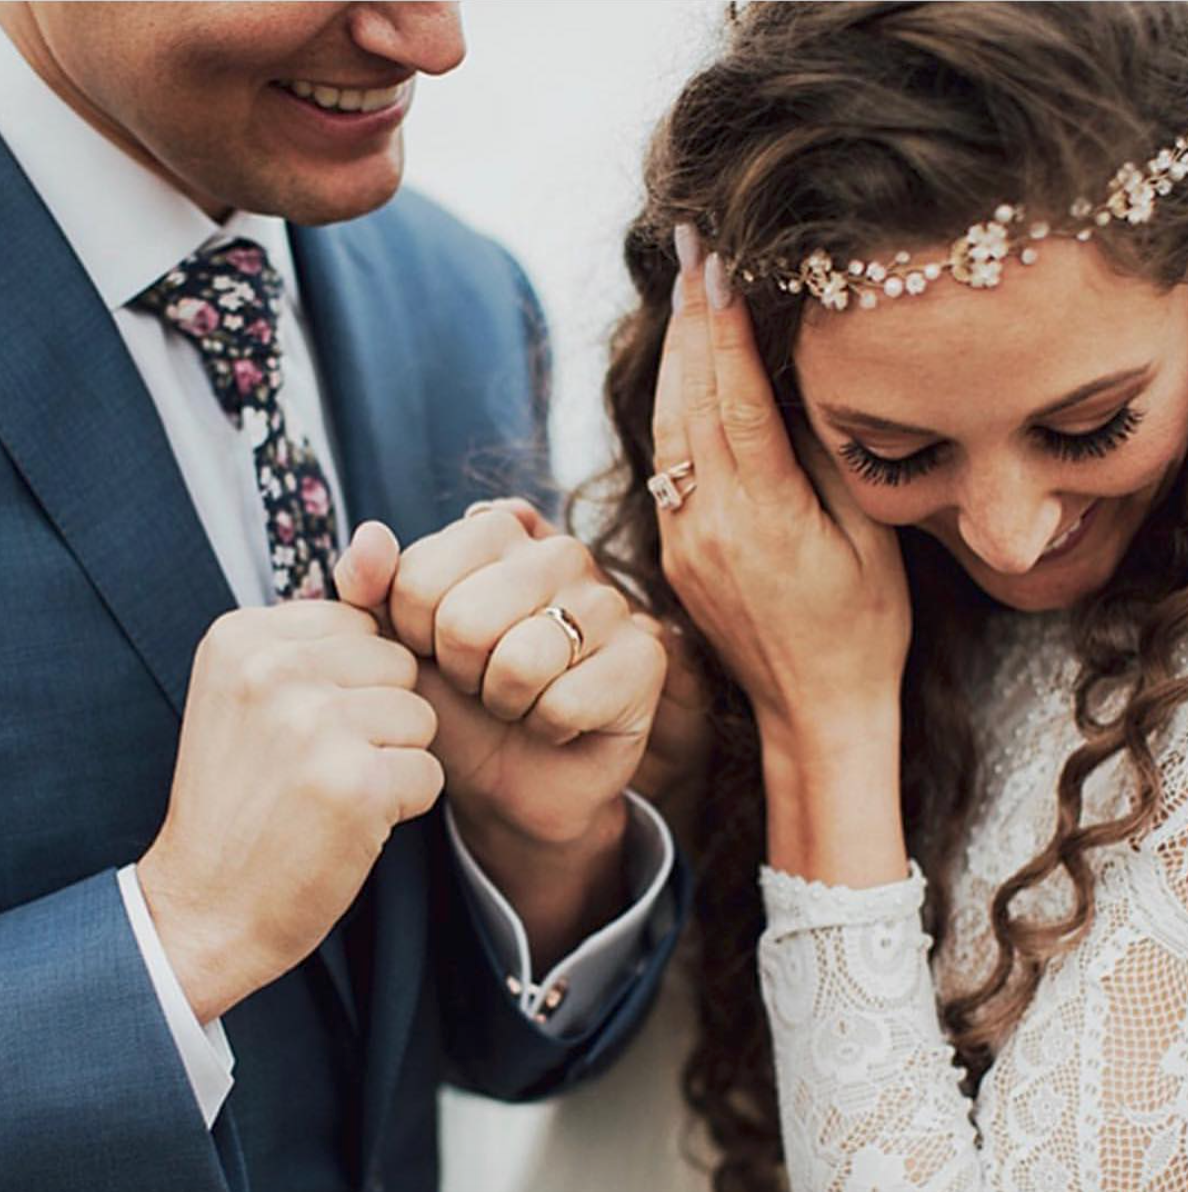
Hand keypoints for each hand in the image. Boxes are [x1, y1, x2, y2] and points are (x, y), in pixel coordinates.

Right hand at [137, 601, 442, 1022]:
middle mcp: (273, 668)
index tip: (303, 727)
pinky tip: (349, 824)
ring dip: (394, 761)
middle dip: (380, 718)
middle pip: (398, 664)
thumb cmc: (242, 797)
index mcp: (242, 635)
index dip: (354, 683)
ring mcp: (312, 724)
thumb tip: (377, 539)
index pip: (361, 624)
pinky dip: (404, 806)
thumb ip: (319, 625)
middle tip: (318, 765)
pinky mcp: (353, 782)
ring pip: (420, 717)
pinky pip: (429, 771)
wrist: (203, 907)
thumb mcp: (255, 692)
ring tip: (332, 792)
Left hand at [335, 508, 666, 962]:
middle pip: (466, 620)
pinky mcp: (645, 655)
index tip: (437, 651)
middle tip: (481, 683)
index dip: (413, 637)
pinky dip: (549, 729)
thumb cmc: (455, 704)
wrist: (511, 782)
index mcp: (496, 532)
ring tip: (519, 700)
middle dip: (460, 673)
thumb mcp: (397, 645)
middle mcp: (559, 551)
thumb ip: (369, 587)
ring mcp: (610, 599)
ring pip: (522, 660)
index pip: (418, 577)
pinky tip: (559, 721)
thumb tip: (371, 536)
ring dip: (505, 703)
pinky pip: (567, 701)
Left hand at [655, 227, 909, 882]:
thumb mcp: (867, 542)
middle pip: (687, 401)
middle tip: (690, 246)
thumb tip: (797, 385)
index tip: (718, 263)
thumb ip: (826, 461)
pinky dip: (671, 407)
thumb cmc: (862, 629)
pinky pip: (664, 464)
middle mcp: (708, 524)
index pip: (735, 400)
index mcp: (764, 518)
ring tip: (683, 291)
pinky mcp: (672, 553)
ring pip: (665, 429)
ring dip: (674, 357)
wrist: (812, 710)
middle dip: (689, 320)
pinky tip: (681, 372)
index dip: (725, 327)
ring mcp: (681, 540)